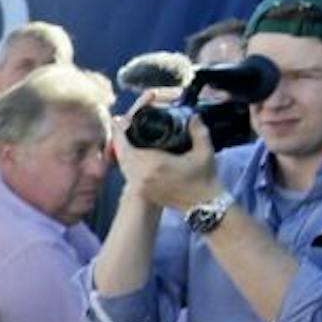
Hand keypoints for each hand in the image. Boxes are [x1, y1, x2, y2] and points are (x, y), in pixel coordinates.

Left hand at [113, 90, 221, 212]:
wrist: (203, 206)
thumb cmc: (204, 179)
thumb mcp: (205, 152)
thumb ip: (198, 131)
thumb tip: (192, 116)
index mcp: (153, 164)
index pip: (126, 145)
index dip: (119, 132)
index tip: (117, 120)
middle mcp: (141, 175)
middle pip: (121, 153)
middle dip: (120, 139)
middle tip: (122, 126)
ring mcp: (140, 185)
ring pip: (123, 164)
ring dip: (123, 150)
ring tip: (126, 137)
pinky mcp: (142, 192)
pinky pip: (128, 174)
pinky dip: (127, 162)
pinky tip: (133, 153)